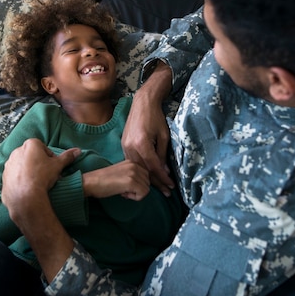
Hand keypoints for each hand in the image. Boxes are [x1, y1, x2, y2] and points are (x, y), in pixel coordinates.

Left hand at [1, 138, 79, 215]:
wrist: (25, 196)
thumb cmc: (42, 177)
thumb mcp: (58, 165)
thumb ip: (67, 156)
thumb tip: (78, 151)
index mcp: (30, 144)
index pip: (42, 147)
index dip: (49, 157)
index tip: (52, 166)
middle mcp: (17, 151)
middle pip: (32, 155)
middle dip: (38, 163)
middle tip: (46, 174)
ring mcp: (9, 164)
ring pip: (22, 165)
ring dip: (29, 171)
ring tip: (37, 182)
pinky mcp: (4, 176)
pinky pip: (15, 175)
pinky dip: (20, 179)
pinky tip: (28, 187)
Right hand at [83, 160, 149, 200]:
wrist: (91, 182)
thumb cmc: (103, 180)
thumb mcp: (121, 172)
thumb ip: (133, 174)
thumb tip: (143, 184)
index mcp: (132, 161)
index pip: (146, 176)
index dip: (137, 184)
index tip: (125, 185)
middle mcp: (134, 164)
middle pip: (148, 182)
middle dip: (138, 189)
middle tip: (123, 189)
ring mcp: (133, 172)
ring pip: (146, 188)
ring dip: (135, 193)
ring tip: (122, 190)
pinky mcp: (131, 181)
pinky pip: (143, 194)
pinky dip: (134, 197)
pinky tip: (123, 193)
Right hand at [122, 62, 174, 195]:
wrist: (142, 103)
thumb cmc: (156, 117)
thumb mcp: (163, 136)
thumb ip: (162, 155)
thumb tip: (165, 172)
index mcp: (142, 144)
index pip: (154, 167)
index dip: (163, 179)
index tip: (171, 186)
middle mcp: (131, 147)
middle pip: (144, 170)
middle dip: (156, 182)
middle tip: (167, 191)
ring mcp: (125, 146)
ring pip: (137, 167)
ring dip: (148, 178)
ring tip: (159, 186)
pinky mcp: (123, 144)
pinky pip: (132, 161)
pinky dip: (140, 169)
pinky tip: (147, 175)